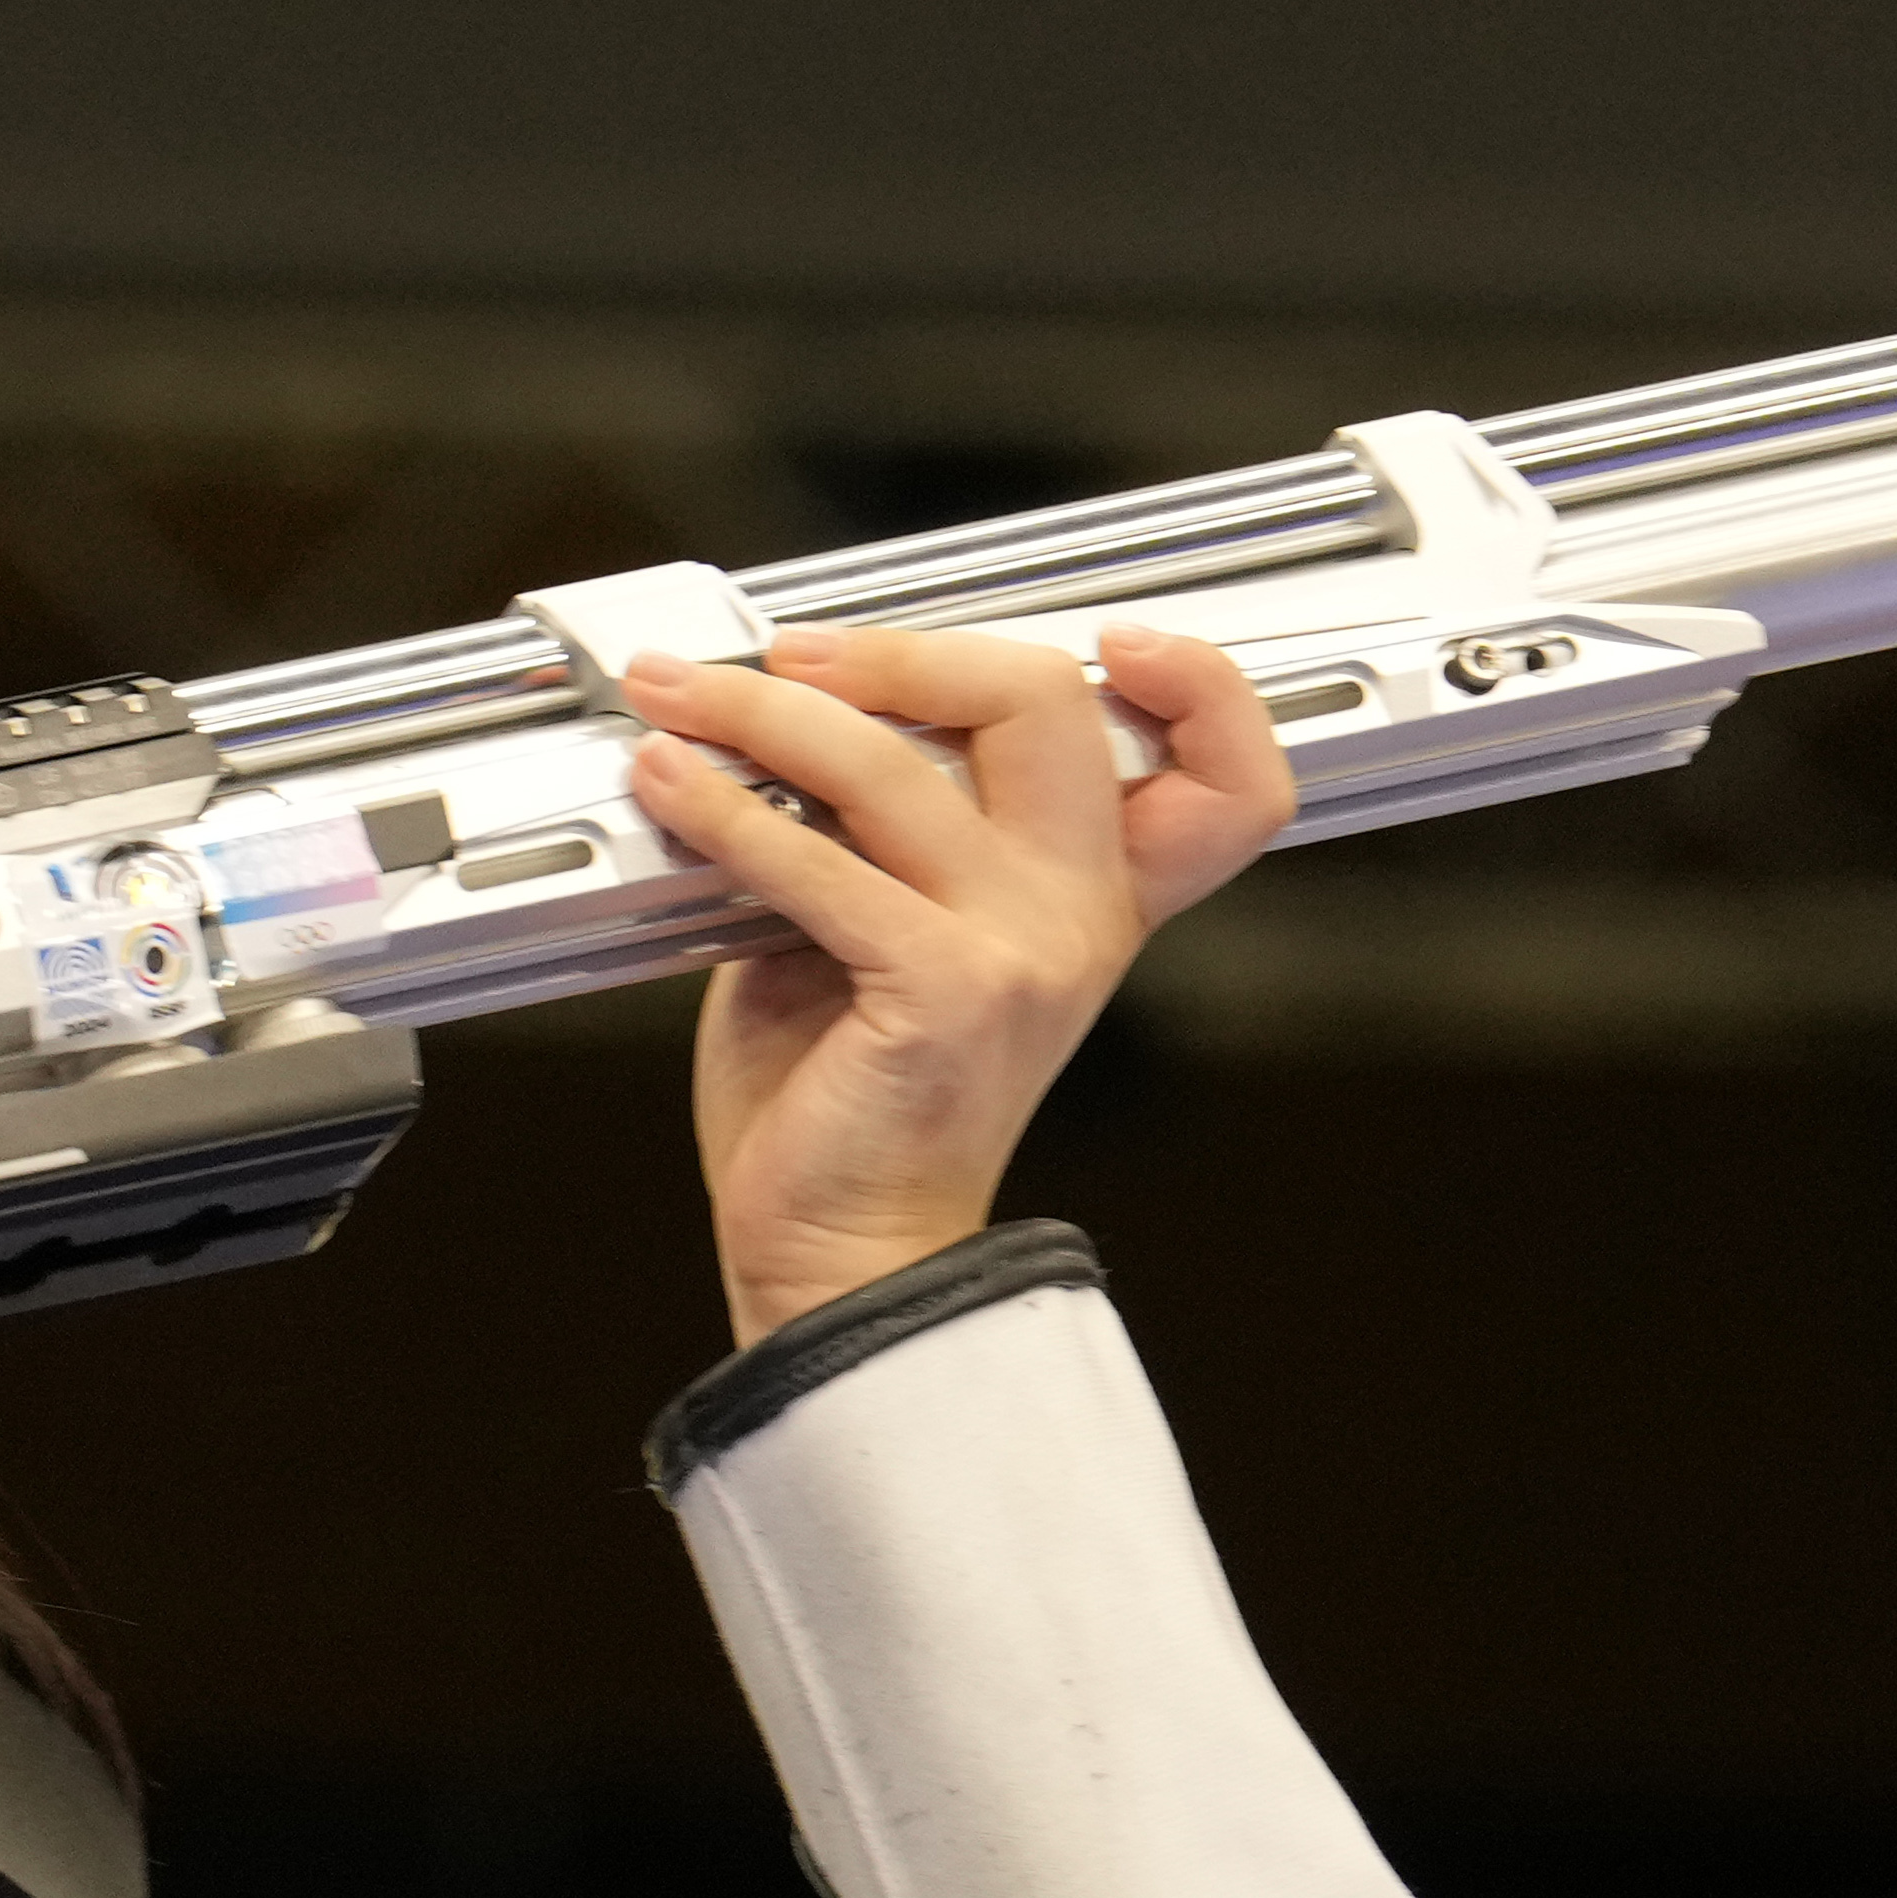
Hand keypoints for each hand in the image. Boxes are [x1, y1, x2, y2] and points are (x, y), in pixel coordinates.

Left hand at [619, 619, 1295, 1345]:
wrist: (842, 1258)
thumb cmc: (851, 1108)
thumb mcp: (885, 935)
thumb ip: (879, 828)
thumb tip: (781, 722)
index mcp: (1094, 900)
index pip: (1226, 776)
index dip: (1202, 686)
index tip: (1119, 639)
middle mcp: (1079, 916)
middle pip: (1045, 702)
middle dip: (900, 653)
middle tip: (791, 658)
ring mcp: (1021, 950)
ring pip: (897, 764)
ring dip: (763, 714)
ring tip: (681, 700)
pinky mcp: (942, 989)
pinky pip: (820, 860)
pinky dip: (727, 811)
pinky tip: (669, 785)